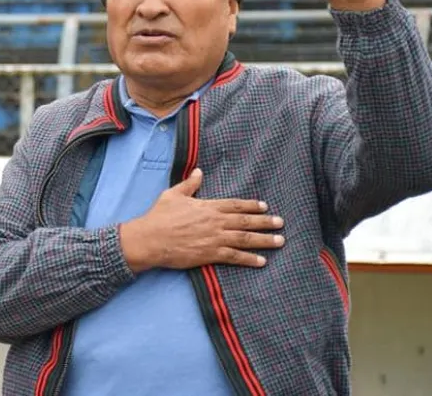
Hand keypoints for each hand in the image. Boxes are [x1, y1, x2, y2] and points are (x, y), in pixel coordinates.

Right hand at [119, 168, 285, 271]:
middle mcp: (215, 222)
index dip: (251, 206)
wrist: (151, 239)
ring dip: (264, 240)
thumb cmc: (159, 216)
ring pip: (245, 239)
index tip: (264, 206)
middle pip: (245, 222)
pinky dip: (249, 259)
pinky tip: (262, 261)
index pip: (235, 205)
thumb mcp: (172, 195)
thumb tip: (199, 172)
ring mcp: (214, 239)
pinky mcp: (210, 254)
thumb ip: (189, 184)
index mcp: (207, 206)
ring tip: (279, 241)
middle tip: (280, 223)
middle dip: (265, 222)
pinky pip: (235, 257)